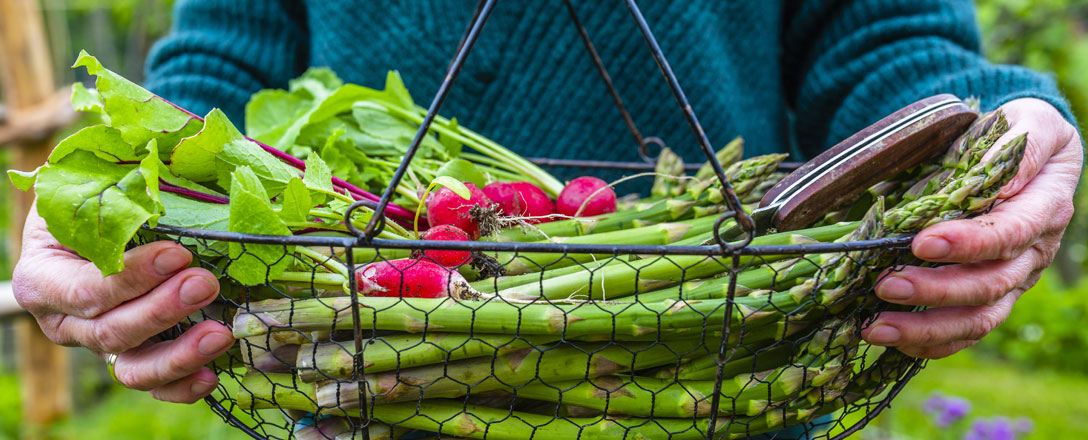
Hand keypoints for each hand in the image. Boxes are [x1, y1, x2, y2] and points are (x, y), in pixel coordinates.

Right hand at [12, 205, 231, 402]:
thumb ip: (120, 185)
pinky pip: (154, 384)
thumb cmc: (97, 197)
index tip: (178, 253)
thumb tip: (163, 165)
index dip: (132, 278)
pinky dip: (182, 385)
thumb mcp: (95, 184)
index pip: (86, 290)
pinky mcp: (133, 357)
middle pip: (111, 331)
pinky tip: (213, 375)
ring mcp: (100, 344)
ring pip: (132, 368)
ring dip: (179, 355)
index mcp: (44, 277)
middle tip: (205, 283)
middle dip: (162, 310)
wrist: (99, 220)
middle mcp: (66, 321)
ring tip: (220, 334)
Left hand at [861, 98, 1082, 357]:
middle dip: (935, 290)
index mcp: (1044, 208)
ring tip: (875, 327)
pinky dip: (930, 343)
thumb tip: (987, 178)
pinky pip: (966, 333)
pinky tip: (892, 341)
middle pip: (990, 285)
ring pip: (978, 319)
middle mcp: (1033, 253)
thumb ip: (1014, 147)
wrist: (1022, 149)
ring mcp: (1013, 281)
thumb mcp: (1025, 122)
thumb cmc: (1017, 132)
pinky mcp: (992, 298)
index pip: (1008, 234)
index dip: (967, 243)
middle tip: (884, 285)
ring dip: (925, 328)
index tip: (920, 242)